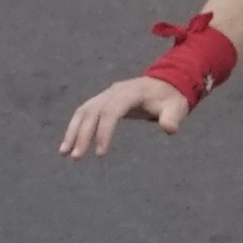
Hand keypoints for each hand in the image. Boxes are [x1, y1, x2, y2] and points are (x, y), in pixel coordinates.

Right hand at [59, 73, 190, 156]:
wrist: (165, 84)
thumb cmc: (170, 99)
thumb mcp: (177, 107)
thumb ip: (172, 118)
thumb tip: (169, 129)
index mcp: (131, 92)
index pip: (112, 110)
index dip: (104, 131)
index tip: (100, 153)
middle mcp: (114, 91)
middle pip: (93, 111)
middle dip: (83, 134)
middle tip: (76, 157)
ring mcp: (106, 94)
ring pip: (83, 111)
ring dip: (73, 131)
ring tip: (64, 153)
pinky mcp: (102, 101)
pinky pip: (84, 113)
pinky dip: (74, 127)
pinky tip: (68, 144)